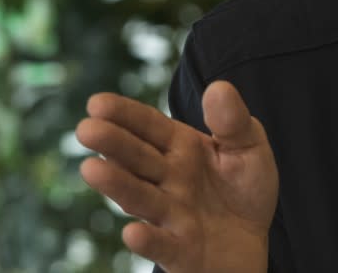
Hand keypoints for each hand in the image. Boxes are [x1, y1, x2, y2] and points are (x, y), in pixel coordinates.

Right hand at [76, 81, 277, 272]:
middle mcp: (167, 178)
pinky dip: (148, 241)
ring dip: (117, 185)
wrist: (251, 242)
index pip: (149, 126)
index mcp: (180, 147)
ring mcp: (170, 215)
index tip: (97, 103)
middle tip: (85, 129)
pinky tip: (132, 233)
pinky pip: (163, 246)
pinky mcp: (179, 251)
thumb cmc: (244, 188)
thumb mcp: (249, 147)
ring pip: (141, 198)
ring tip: (91, 170)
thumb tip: (218, 87)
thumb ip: (233, 121)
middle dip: (112, 143)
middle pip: (137, 158)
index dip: (124, 114)